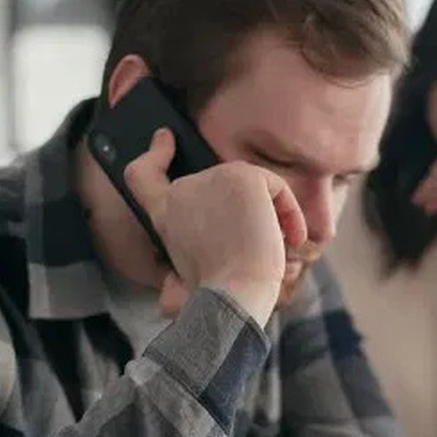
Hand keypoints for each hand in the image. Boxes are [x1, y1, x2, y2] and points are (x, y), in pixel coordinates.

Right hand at [124, 129, 307, 325]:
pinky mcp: (242, 178)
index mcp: (164, 216)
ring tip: (276, 247)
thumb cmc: (215, 298)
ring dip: (269, 216)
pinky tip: (292, 239)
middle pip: (219, 183)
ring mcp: (211, 179)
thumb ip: (184, 263)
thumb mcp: (185, 278)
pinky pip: (274, 187)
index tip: (164, 138)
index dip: (154, 155)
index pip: (144, 175)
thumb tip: (181, 283)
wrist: (232, 296)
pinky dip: (289, 211)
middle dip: (245, 209)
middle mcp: (181, 192)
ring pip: (251, 188)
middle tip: (263, 243)